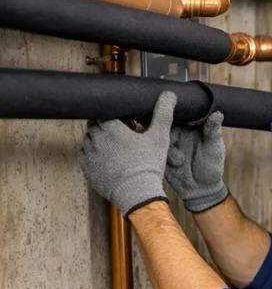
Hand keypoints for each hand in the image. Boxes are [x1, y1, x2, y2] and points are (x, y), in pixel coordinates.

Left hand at [79, 91, 176, 214]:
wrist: (138, 193)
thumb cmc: (148, 165)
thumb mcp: (159, 138)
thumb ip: (162, 114)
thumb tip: (169, 95)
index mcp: (111, 127)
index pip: (105, 113)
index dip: (116, 118)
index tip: (125, 125)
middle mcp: (96, 138)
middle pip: (96, 125)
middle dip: (107, 129)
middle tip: (122, 138)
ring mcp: (89, 154)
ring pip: (89, 140)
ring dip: (99, 142)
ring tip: (116, 151)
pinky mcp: (87, 168)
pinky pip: (85, 156)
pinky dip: (94, 155)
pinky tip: (108, 161)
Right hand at [166, 111, 228, 212]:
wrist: (199, 190)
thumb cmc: (211, 167)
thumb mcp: (214, 149)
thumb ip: (213, 131)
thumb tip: (218, 113)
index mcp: (190, 125)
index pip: (181, 109)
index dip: (176, 104)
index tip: (175, 103)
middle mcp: (176, 129)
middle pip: (164, 117)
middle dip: (165, 122)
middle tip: (175, 136)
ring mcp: (164, 140)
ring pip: (156, 131)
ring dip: (166, 142)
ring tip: (181, 160)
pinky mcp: (156, 151)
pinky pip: (149, 145)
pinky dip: (157, 151)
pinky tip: (173, 162)